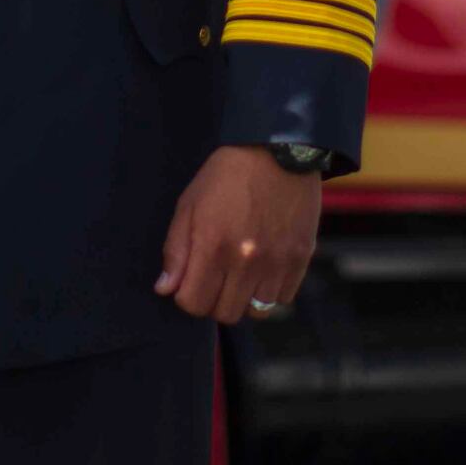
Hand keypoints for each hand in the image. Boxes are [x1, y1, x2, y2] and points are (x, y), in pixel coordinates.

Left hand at [155, 144, 321, 323]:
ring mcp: (276, 262)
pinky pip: (282, 299)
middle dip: (214, 299)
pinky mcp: (301, 258)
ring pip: (255, 311)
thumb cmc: (226, 176)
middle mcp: (246, 261)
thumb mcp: (189, 204)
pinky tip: (264, 268)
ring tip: (241, 272)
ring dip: (243, 297)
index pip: (192, 303)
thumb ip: (175, 250)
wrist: (278, 151)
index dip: (187, 295)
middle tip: (216, 276)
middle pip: (224, 313)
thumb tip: (165, 289)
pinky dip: (270, 290)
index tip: (192, 279)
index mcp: (213, 246)